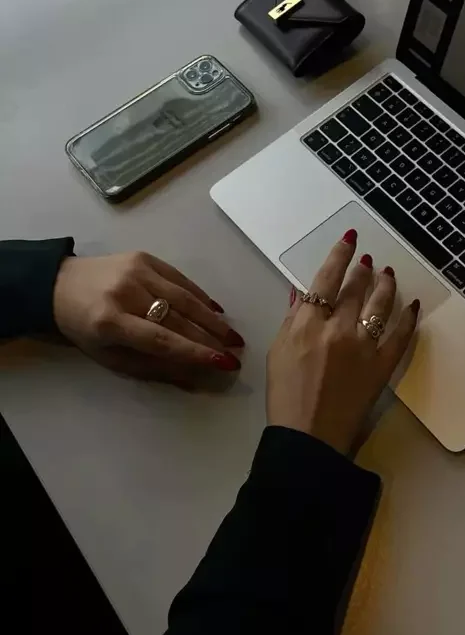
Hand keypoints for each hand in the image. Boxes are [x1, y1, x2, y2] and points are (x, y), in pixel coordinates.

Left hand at [53, 251, 243, 383]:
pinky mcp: (144, 257)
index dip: (195, 352)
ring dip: (212, 318)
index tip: (223, 362)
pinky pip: (180, 279)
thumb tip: (196, 377)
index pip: (161, 340)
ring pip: (184, 297)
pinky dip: (200, 296)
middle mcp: (125, 293)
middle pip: (177, 319)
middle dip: (210, 338)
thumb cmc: (84, 328)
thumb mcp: (111, 356)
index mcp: (110, 322)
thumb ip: (152, 367)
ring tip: (232, 335)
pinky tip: (216, 310)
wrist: (58, 284)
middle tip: (236, 353)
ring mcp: (136, 271)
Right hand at [267, 230, 419, 454]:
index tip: (349, 241)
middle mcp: (337, 328)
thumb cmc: (285, 396)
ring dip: (386, 285)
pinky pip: (400, 336)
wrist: (309, 436)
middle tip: (368, 260)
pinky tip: (413, 306)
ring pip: (380, 305)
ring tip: (388, 273)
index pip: (327, 279)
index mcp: (307, 323)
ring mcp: (363, 346)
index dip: (339, 256)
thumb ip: (292, 320)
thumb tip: (302, 293)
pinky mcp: (382, 366)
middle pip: (355, 288)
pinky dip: (408, 319)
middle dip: (363, 269)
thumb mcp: (277, 352)